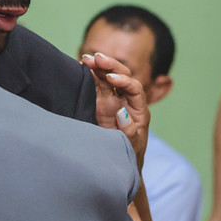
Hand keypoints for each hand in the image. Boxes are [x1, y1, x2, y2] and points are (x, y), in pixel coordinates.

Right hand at [80, 52, 148, 166]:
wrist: (120, 161)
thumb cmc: (130, 154)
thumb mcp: (132, 146)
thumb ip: (128, 131)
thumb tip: (121, 111)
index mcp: (138, 109)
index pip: (135, 88)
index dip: (124, 80)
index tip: (111, 78)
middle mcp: (126, 100)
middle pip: (122, 76)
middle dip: (110, 66)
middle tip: (97, 58)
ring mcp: (112, 100)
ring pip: (107, 78)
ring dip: (98, 67)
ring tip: (86, 59)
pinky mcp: (100, 103)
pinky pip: (96, 86)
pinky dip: (90, 75)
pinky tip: (82, 66)